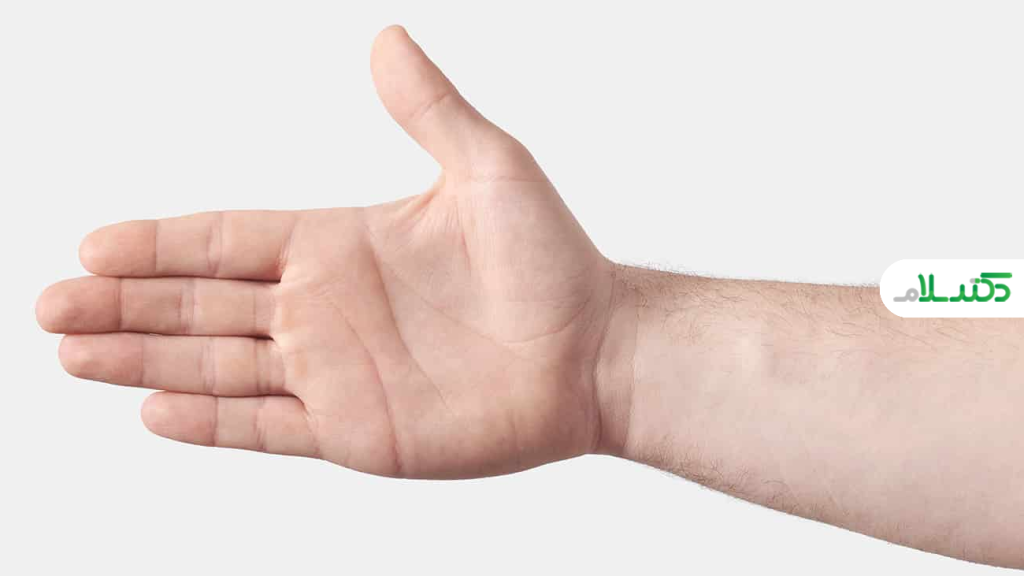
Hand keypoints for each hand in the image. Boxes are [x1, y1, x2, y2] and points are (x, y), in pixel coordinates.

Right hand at [36, 26, 618, 478]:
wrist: (593, 352)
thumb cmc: (552, 261)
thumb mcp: (489, 167)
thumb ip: (429, 109)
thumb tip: (386, 38)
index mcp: (339, 243)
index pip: (226, 240)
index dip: (159, 244)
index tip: (93, 244)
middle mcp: (324, 308)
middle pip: (200, 304)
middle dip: (125, 306)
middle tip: (51, 304)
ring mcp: (334, 373)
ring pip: (216, 365)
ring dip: (143, 361)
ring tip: (72, 354)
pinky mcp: (355, 430)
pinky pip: (266, 426)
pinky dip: (209, 421)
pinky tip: (153, 412)